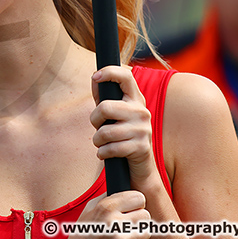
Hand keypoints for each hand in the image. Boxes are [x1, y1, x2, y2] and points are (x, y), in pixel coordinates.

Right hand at [66, 191, 150, 238]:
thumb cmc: (84, 229)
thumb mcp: (90, 208)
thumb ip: (107, 198)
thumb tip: (122, 189)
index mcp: (106, 207)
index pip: (139, 197)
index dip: (136, 202)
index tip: (132, 205)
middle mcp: (114, 222)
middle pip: (145, 214)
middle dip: (138, 217)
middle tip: (129, 220)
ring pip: (146, 231)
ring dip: (138, 232)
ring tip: (127, 231)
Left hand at [90, 66, 157, 191]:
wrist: (140, 166)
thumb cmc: (121, 135)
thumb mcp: (114, 114)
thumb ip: (104, 96)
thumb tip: (95, 78)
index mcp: (135, 99)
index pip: (126, 76)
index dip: (109, 72)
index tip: (95, 76)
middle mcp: (142, 111)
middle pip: (105, 107)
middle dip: (94, 120)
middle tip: (98, 127)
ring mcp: (143, 129)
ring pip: (105, 132)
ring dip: (97, 140)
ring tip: (102, 142)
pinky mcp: (141, 147)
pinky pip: (110, 149)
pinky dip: (102, 153)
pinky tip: (106, 153)